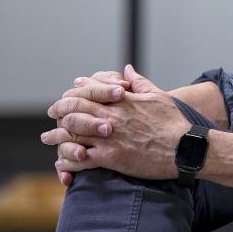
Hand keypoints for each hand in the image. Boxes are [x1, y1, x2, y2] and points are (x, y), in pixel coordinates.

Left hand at [41, 64, 190, 183]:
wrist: (184, 148)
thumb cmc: (174, 122)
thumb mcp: (157, 95)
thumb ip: (138, 82)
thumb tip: (126, 69)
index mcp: (121, 100)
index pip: (88, 91)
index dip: (74, 93)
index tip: (67, 95)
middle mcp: (110, 117)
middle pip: (74, 111)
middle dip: (59, 111)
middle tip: (51, 113)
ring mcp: (108, 138)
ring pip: (72, 134)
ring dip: (56, 136)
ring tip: (48, 138)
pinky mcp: (111, 158)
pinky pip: (80, 159)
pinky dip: (67, 161)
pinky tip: (61, 162)